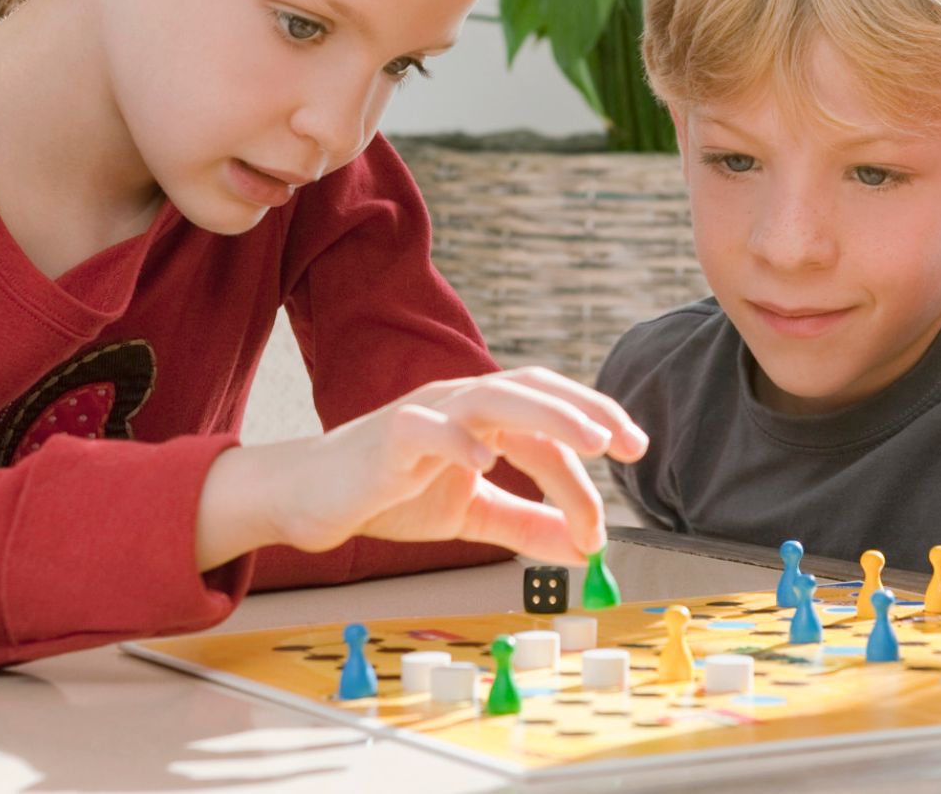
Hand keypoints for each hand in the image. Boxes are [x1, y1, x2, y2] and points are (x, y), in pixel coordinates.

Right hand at [196, 368, 648, 570]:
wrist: (312, 500)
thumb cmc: (390, 493)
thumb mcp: (472, 512)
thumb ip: (526, 524)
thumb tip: (585, 550)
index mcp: (485, 416)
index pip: (549, 422)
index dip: (593, 442)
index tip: (626, 476)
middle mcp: (461, 402)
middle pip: (533, 391)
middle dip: (587, 412)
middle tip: (628, 444)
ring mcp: (425, 413)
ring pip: (493, 396)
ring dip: (547, 415)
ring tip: (587, 441)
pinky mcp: (387, 436)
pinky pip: (426, 428)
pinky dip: (457, 440)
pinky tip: (484, 463)